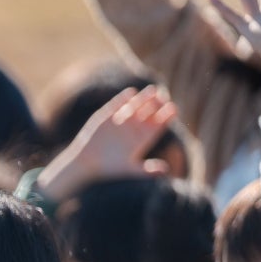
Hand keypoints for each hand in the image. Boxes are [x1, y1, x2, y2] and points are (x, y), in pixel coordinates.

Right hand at [35, 86, 180, 202]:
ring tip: (152, 91)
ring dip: (144, 97)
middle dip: (158, 103)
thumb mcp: (130, 168)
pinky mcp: (107, 115)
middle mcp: (134, 128)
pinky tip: (131, 93)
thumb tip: (165, 170)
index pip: (159, 124)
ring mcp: (121, 120)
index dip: (167, 116)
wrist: (87, 162)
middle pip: (150, 112)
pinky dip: (123, 98)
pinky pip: (117, 104)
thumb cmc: (110, 167)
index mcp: (143, 138)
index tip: (173, 109)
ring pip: (136, 105)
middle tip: (164, 97)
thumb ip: (147, 169)